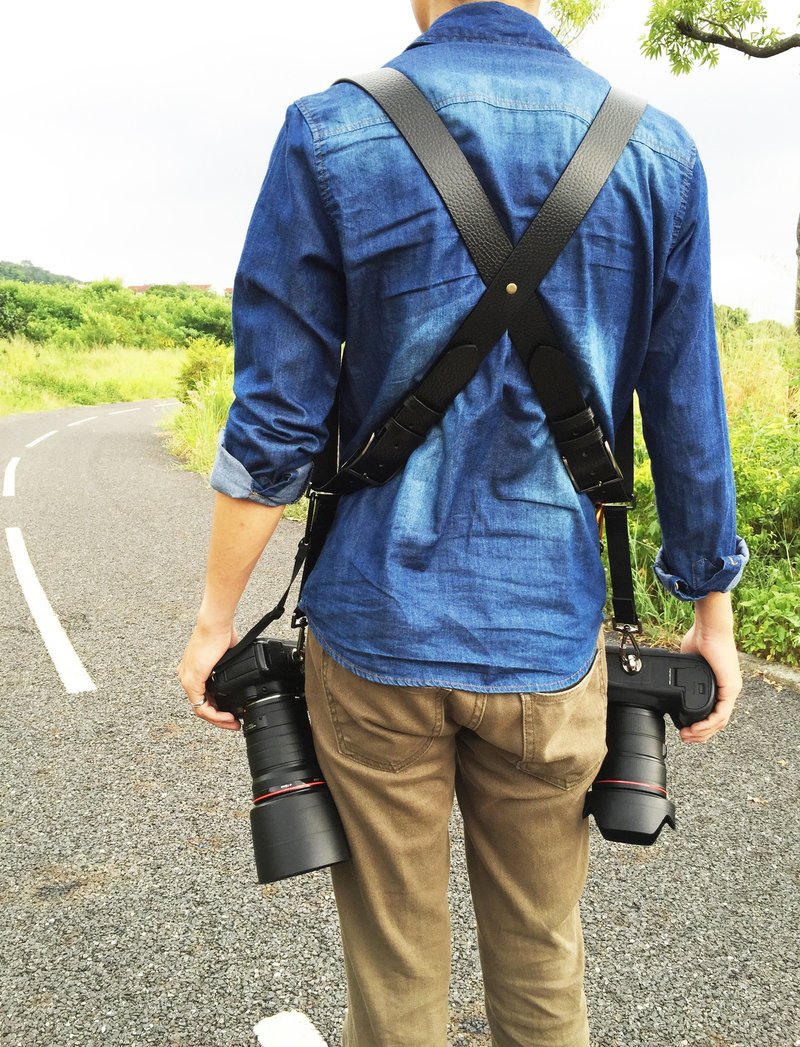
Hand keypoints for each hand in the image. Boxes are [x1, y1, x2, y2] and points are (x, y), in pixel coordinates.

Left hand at [177, 621, 241, 730]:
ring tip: (233, 722)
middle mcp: (187, 677)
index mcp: (194, 671)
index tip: (233, 714)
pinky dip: (215, 715)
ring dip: (218, 720)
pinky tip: (228, 715)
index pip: (204, 697)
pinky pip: (202, 706)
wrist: (216, 624)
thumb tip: (243, 669)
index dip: (218, 710)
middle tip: (234, 723)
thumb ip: (230, 666)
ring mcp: (188, 680)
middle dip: (220, 719)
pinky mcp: (192, 681)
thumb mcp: (228, 655)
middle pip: (202, 707)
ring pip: (201, 710)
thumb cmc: (221, 633)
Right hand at [678, 593, 741, 742]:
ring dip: (703, 732)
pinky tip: (696, 728)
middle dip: (700, 734)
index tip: (684, 728)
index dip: (699, 724)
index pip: (713, 712)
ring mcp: (731, 690)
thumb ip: (683, 672)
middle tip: (685, 737)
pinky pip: (721, 714)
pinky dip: (707, 724)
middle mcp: (728, 690)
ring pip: (720, 722)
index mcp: (718, 684)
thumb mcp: (688, 661)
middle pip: (717, 722)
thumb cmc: (700, 637)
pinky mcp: (730, 688)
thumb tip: (670, 676)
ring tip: (687, 735)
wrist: (708, 628)